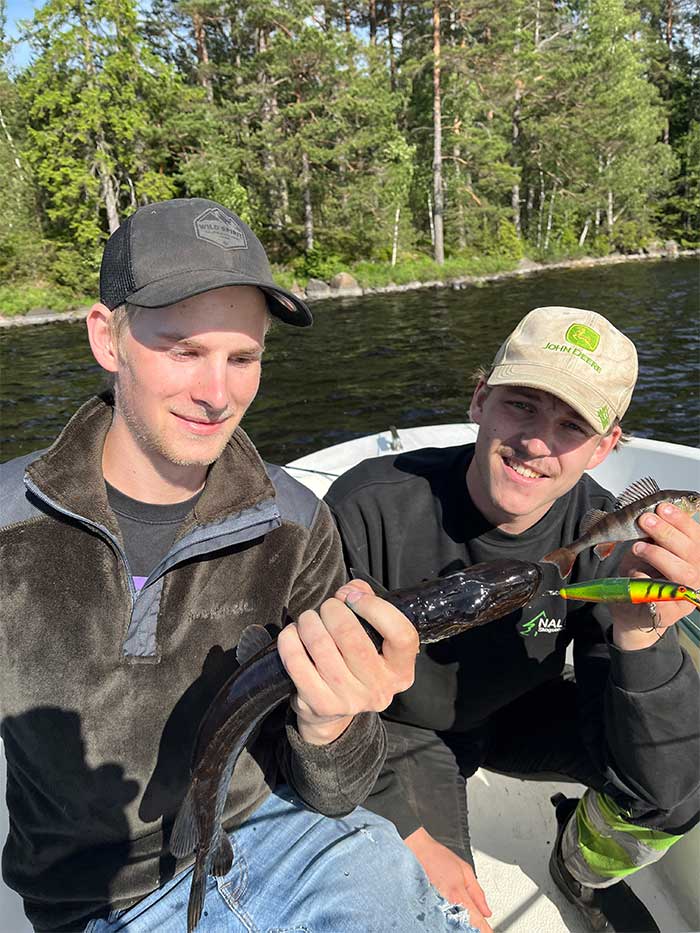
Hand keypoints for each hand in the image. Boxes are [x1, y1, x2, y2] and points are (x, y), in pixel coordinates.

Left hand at [277, 579, 418, 744]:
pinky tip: (293, 635)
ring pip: (321, 645)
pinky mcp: (321, 704)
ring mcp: (350, 699)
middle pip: (352, 637)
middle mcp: (380, 689)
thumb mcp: (372, 636)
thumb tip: (351, 590)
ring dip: (309, 622)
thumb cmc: (354, 662)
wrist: (332, 712)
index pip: (401, 635)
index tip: (354, 598)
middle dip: (333, 611)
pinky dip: (290, 640)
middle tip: (327, 607)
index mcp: (400, 670)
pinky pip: (297, 662)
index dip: (375, 608)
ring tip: (308, 619)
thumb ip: (367, 601)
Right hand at [405, 827, 492, 931]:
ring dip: (462, 924)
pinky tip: (453, 917)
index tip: (489, 932)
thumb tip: (486, 911)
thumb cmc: (438, 857)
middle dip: (474, 927)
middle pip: (465, 926)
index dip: (485, 930)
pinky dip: (450, 920)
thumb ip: (478, 893)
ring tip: (464, 920)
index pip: (477, 921)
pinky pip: (443, 919)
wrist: (417, 852)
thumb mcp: (465, 870)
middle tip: (480, 926)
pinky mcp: (428, 908)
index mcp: (458, 896)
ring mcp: (436, 908)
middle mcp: (447, 905)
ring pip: (454, 925)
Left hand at [612, 502, 699, 649]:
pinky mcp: (668, 614)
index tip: (662, 507)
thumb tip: (651, 513)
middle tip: (645, 520)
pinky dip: (645, 580)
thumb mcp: (647, 551)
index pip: (695, 537)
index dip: (681, 520)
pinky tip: (634, 574)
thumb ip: (653, 536)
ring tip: (638, 547)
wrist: (631, 612)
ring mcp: (684, 597)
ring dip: (659, 554)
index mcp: (692, 559)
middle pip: (692, 553)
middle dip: (667, 532)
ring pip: (683, 573)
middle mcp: (695, 577)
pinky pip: (661, 595)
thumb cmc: (641, 577)